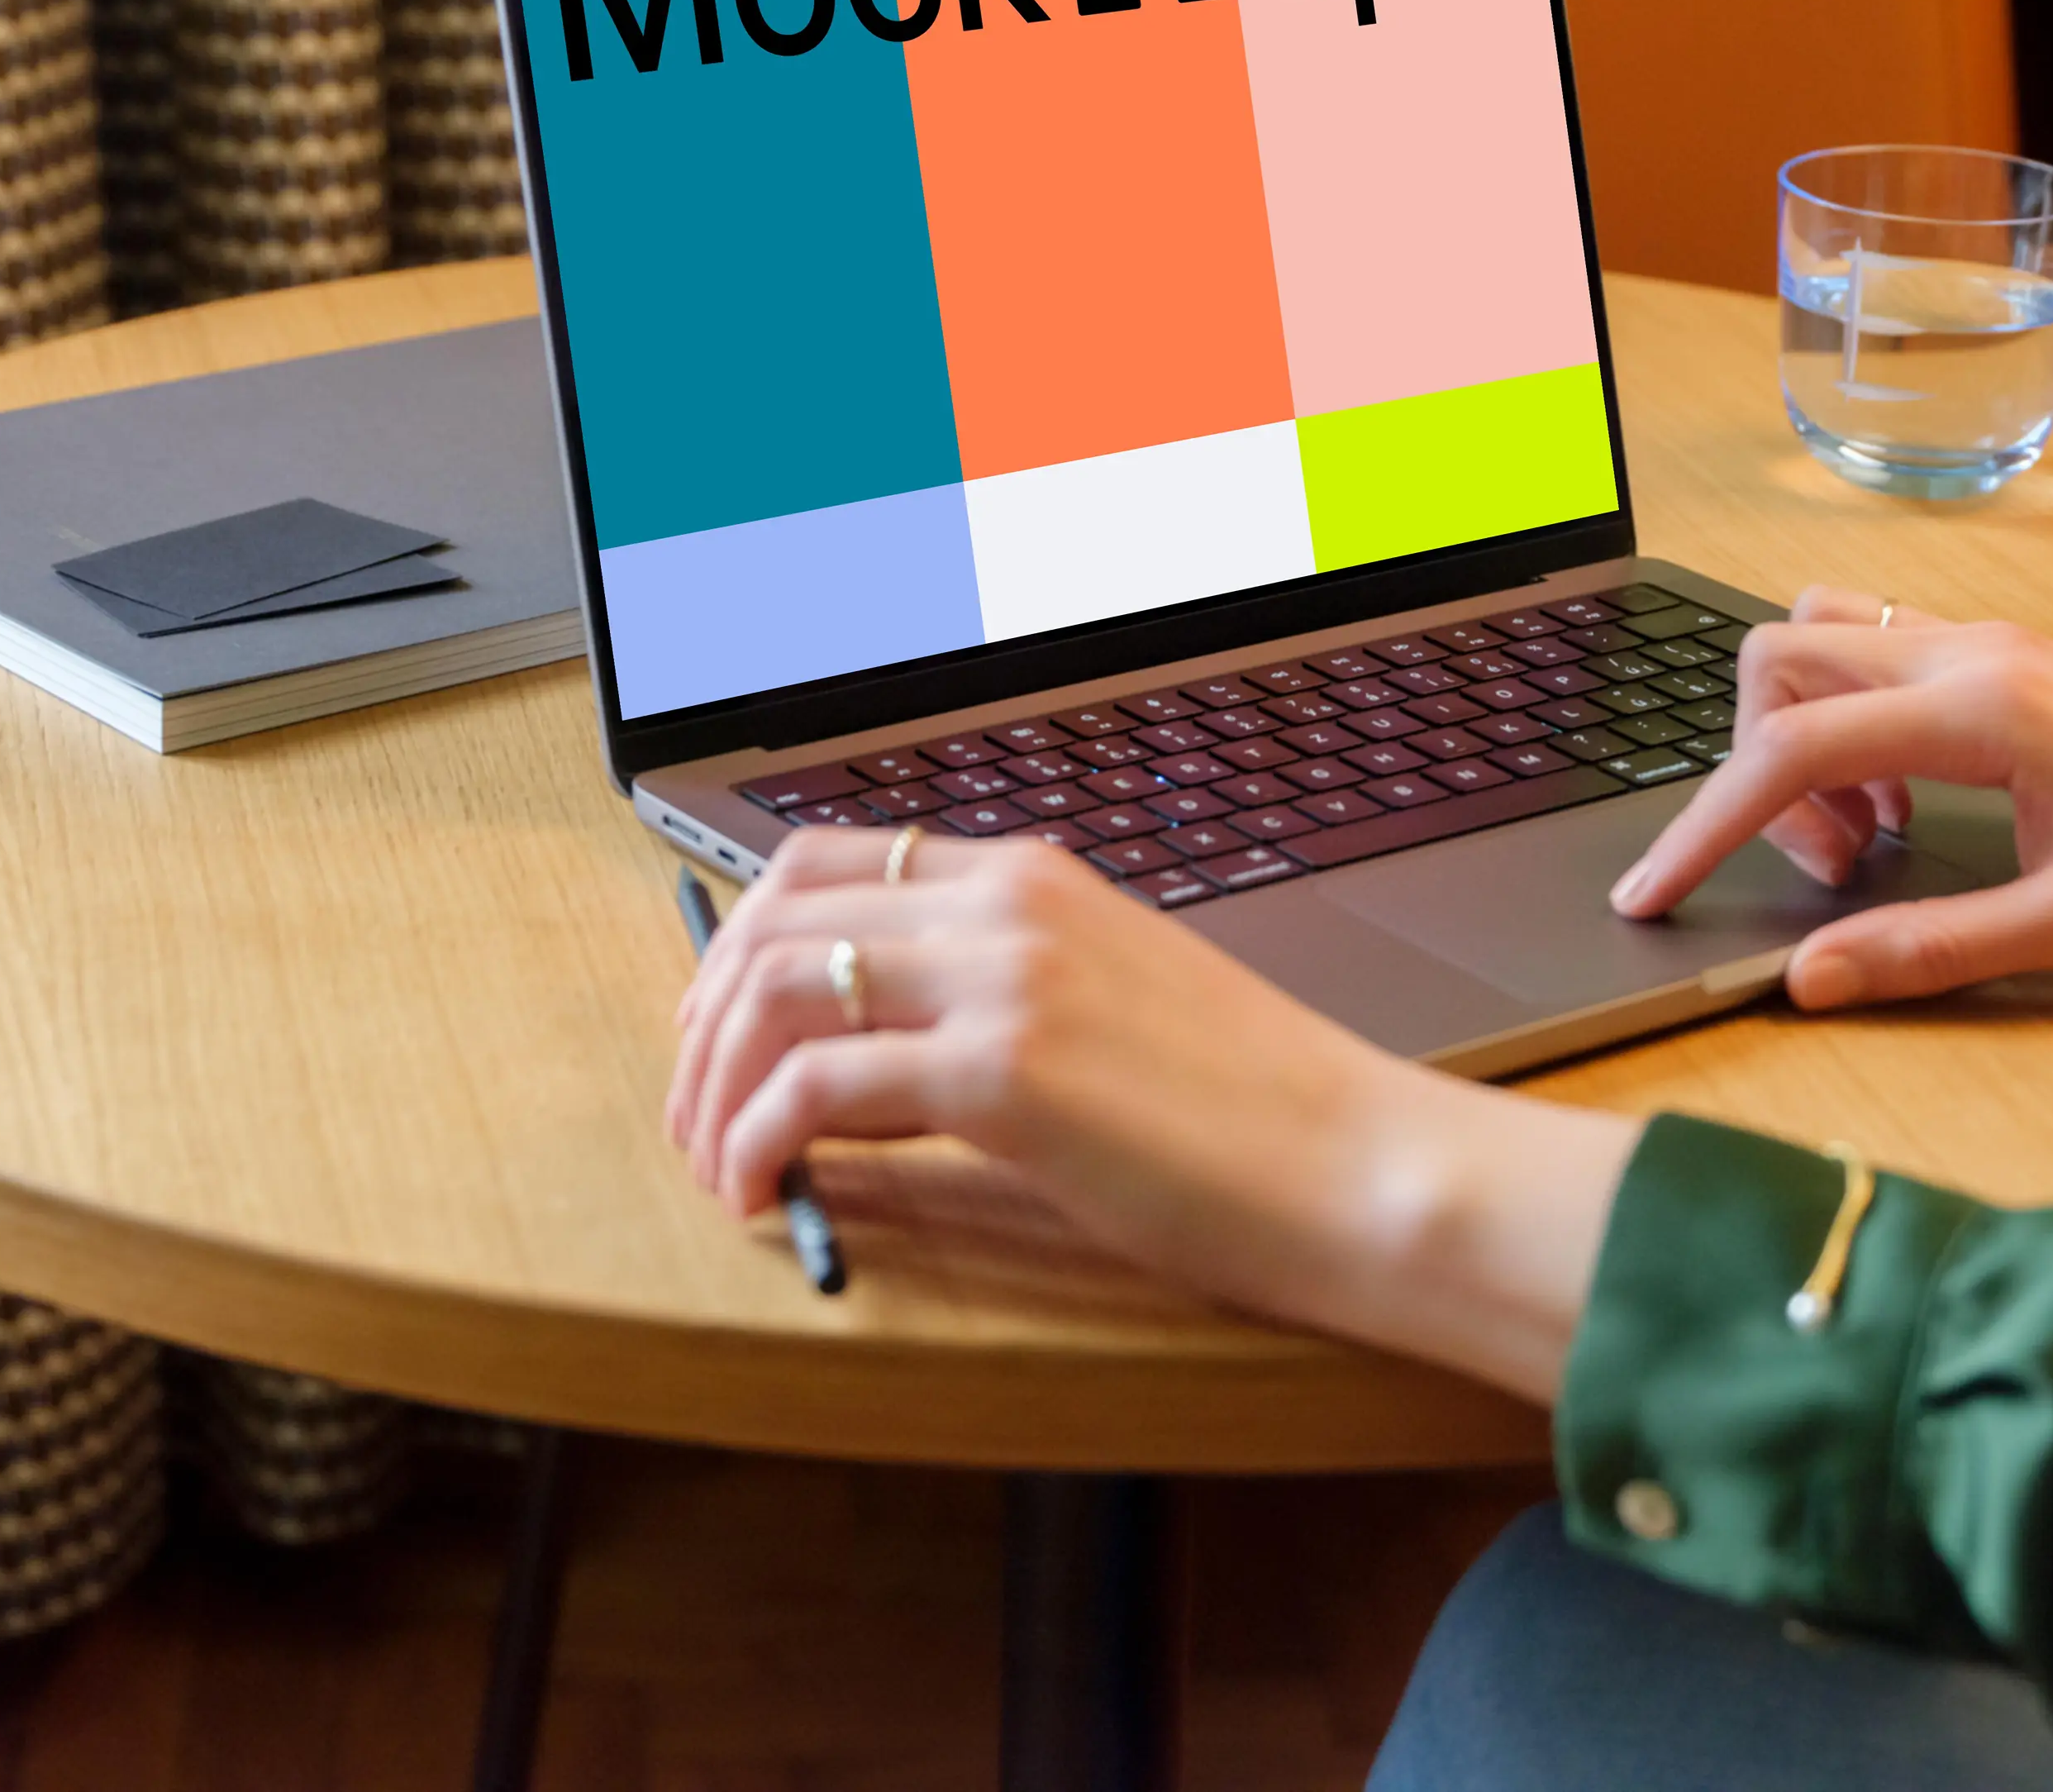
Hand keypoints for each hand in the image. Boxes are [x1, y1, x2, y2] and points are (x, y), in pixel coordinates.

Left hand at [667, 832, 1636, 1399]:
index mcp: (1033, 877)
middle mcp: (1007, 903)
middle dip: (702, 1022)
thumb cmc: (1256, 1114)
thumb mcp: (1116, 1010)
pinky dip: (753, 1142)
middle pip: (775, 920)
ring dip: (711, 1087)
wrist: (1361, 1165)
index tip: (713, 1025)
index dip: (741, 940)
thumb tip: (875, 1061)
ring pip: (774, 993)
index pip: (824, 861)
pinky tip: (759, 1191)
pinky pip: (812, 1088)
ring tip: (715, 1167)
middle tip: (691, 1113)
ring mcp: (1004, 979)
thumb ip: (1002, 1000)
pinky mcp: (1003, 1072)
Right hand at [1609, 589, 2052, 1006]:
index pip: (1792, 748)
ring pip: (1821, 639)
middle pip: (1783, 660)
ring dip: (1803, 734)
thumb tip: (1810, 982)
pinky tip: (1905, 808)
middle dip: (1761, 769)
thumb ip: (1929, 949)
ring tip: (1869, 837)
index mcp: (1985, 707)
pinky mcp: (2002, 659)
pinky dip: (1851, 724)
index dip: (1706, 827)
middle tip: (1834, 870)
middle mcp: (1973, 649)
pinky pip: (1874, 654)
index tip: (1654, 897)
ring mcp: (1988, 642)